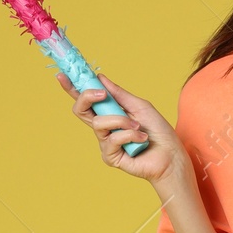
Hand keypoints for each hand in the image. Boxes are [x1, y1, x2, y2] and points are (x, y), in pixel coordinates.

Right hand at [57, 71, 184, 183]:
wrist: (171, 155)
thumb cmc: (158, 131)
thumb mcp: (139, 106)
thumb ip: (119, 94)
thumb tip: (100, 78)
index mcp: (109, 113)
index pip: (86, 100)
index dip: (72, 88)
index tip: (62, 75)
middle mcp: (104, 128)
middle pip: (80, 110)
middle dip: (87, 97)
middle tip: (101, 94)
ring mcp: (105, 142)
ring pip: (99, 124)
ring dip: (121, 121)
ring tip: (139, 127)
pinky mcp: (110, 157)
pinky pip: (112, 139)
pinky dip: (130, 135)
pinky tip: (142, 140)